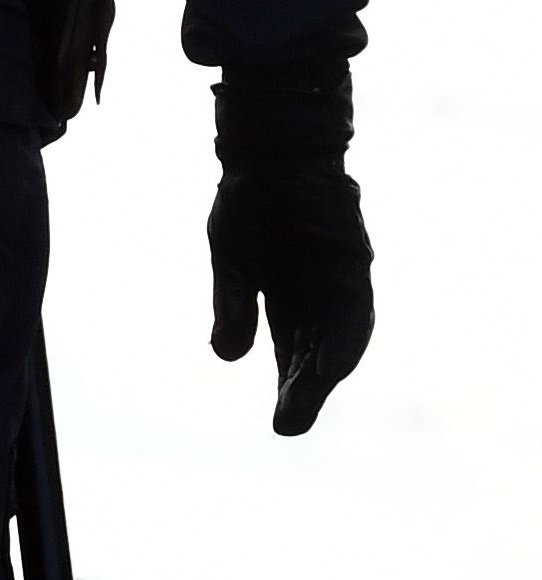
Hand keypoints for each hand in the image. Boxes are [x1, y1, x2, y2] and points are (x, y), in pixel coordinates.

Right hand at [209, 164, 372, 435]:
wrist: (271, 153)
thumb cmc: (251, 205)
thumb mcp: (234, 263)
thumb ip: (234, 309)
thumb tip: (226, 357)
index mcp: (290, 301)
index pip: (296, 355)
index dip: (292, 387)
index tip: (283, 426)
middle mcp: (321, 297)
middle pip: (319, 354)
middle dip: (305, 390)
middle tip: (288, 424)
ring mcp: (340, 281)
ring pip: (339, 337)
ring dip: (325, 372)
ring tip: (305, 400)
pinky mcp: (353, 261)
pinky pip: (352, 306)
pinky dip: (343, 336)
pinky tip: (329, 362)